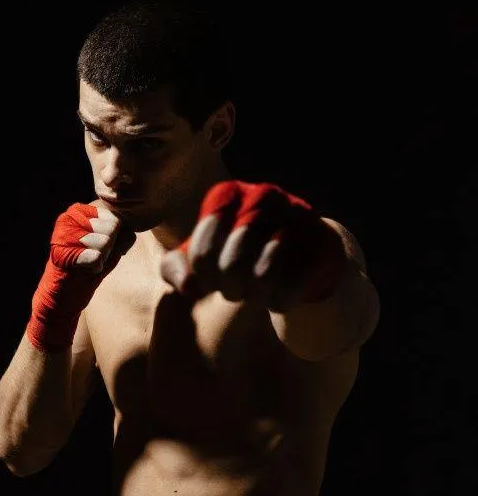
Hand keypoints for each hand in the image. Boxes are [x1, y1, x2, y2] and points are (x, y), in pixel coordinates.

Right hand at [27, 201, 134, 350]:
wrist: (64, 297)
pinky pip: (97, 257)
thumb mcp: (111, 247)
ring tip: (86, 264)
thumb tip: (131, 229)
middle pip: (113, 228)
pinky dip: (95, 269)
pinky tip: (82, 270)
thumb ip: (123, 232)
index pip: (116, 219)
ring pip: (106, 242)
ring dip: (102, 259)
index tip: (99, 249)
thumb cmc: (89, 268)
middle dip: (110, 249)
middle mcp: (69, 217)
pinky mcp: (62, 253)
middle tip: (93, 258)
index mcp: (80, 211)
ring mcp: (63, 234)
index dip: (116, 240)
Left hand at [160, 180, 344, 311]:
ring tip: (258, 291)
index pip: (202, 253)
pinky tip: (280, 293)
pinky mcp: (320, 241)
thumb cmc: (240, 253)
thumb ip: (175, 267)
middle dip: (231, 288)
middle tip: (236, 288)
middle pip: (231, 267)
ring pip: (263, 278)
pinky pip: (291, 288)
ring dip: (256, 295)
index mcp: (227, 195)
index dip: (205, 278)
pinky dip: (281, 300)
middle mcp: (262, 196)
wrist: (301, 249)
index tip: (212, 279)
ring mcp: (295, 216)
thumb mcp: (202, 256)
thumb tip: (188, 287)